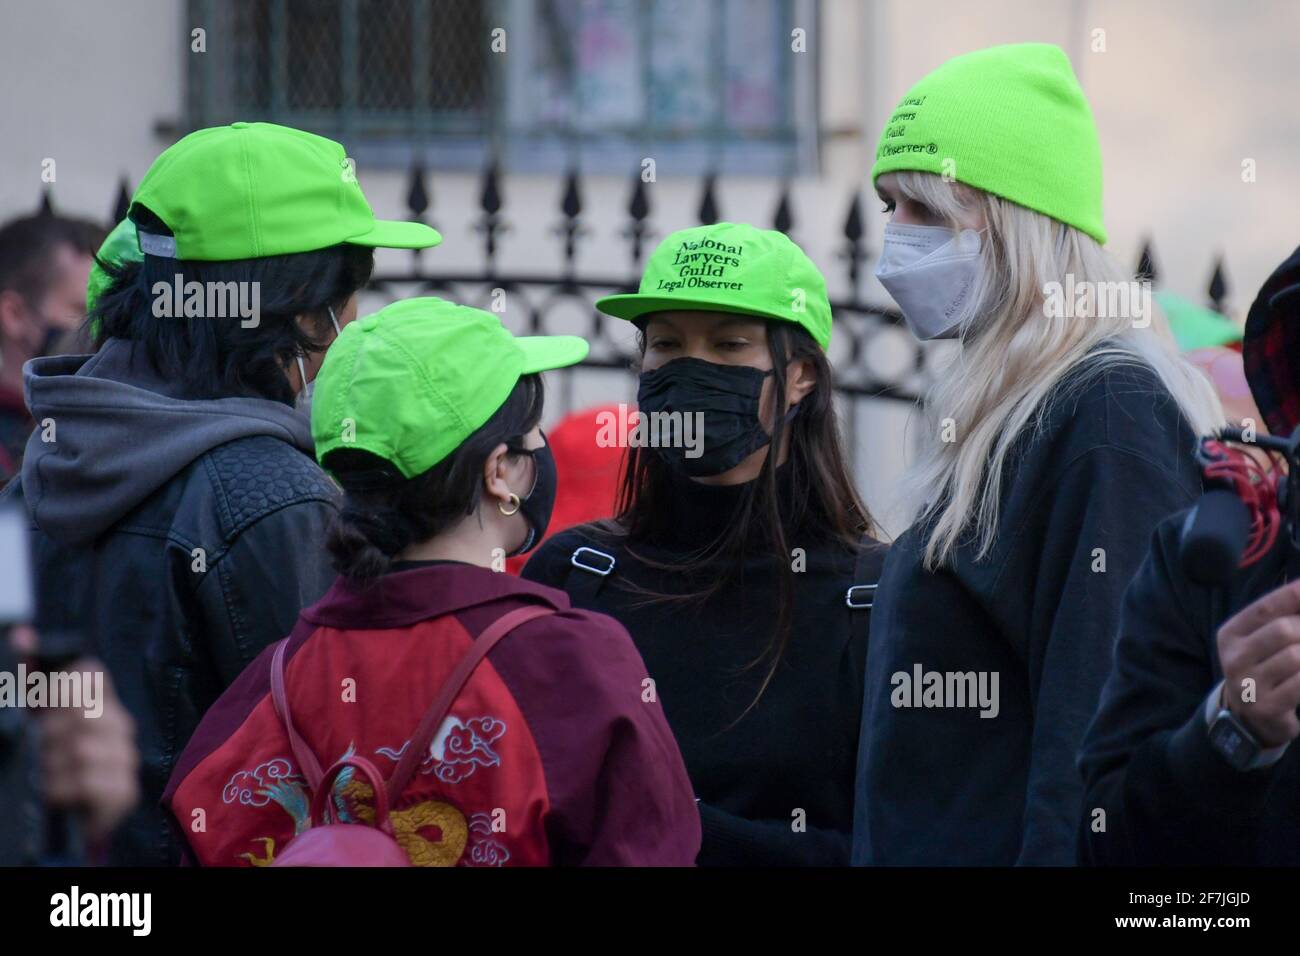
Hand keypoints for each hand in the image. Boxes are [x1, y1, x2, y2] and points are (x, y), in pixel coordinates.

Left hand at [40, 658, 138, 841]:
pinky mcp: (124, 792)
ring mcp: (125, 758)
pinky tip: (59, 795)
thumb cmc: (43, 764)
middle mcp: (118, 725)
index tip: (42, 707)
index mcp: (97, 702)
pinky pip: (92, 782)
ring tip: (46, 776)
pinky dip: (65, 790)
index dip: (61, 687)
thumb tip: (22, 635)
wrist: (54, 819)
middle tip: (41, 750)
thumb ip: (30, 678)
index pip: (91, 673)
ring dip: (53, 767)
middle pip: (85, 711)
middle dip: (50, 734)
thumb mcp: (32, 718)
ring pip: (85, 749)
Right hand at [1216, 578, 1299, 746]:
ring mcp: (1248, 684)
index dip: (1295, 595)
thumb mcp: (1260, 638)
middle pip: (1284, 630)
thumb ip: (1281, 614)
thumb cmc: (1263, 666)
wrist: (1249, 716)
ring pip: (1296, 656)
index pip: (1266, 607)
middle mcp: (1233, 658)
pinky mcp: (1267, 707)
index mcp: (1231, 634)